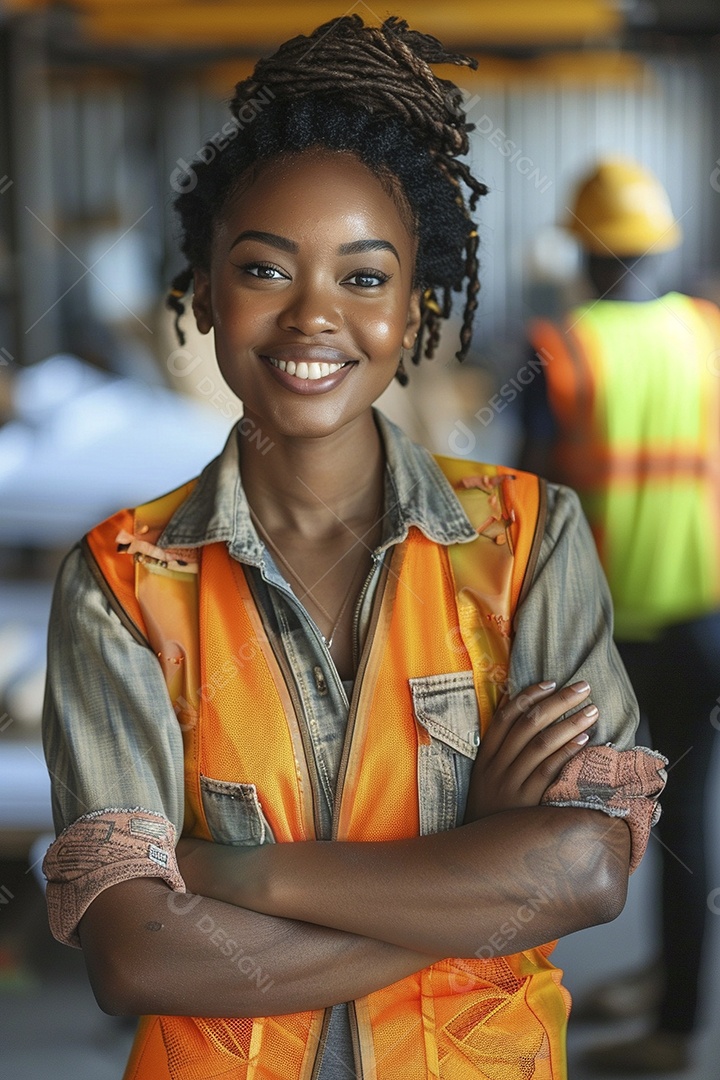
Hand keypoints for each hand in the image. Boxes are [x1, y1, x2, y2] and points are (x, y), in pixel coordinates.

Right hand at [464, 680, 596, 821]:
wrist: (480, 853)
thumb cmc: (491, 810)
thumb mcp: (487, 777)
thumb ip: (502, 750)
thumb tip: (527, 717)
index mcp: (485, 756)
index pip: (505, 716)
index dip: (528, 695)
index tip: (552, 682)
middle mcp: (496, 766)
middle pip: (528, 724)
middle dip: (558, 701)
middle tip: (583, 687)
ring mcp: (510, 784)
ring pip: (541, 744)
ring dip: (569, 723)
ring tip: (591, 710)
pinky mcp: (526, 803)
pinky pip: (548, 771)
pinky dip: (566, 752)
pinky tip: (584, 740)